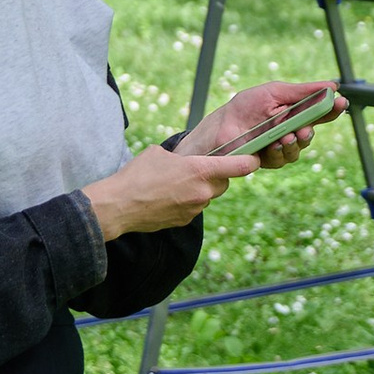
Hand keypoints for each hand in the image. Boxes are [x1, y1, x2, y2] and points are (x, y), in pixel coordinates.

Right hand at [81, 143, 250, 239]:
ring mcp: (195, 209)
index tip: (253, 158)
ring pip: (208, 196)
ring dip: (200, 190)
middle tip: (200, 169)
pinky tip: (169, 197)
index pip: (239, 166)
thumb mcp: (160, 153)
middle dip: (217, 176)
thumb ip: (180, 155)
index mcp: (200, 170)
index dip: (250, 161)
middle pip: (224, 183)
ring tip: (176, 183)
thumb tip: (185, 158)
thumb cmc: (137, 175)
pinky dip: (188, 202)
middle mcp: (202, 191)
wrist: (119, 206)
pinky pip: (194, 208)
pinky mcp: (185, 220)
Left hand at [188, 77, 332, 168]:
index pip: (319, 110)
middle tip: (306, 128)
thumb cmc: (245, 107)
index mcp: (293, 110)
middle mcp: (290, 128)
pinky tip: (273, 145)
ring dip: (296, 142)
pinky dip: (280, 151)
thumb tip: (331, 85)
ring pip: (300, 147)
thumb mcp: (274, 92)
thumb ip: (302, 91)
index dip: (332, 108)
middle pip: (313, 131)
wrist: (220, 127)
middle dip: (312, 129)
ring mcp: (281, 145)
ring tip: (286, 137)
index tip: (342, 103)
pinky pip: (284, 158)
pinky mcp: (270, 159)